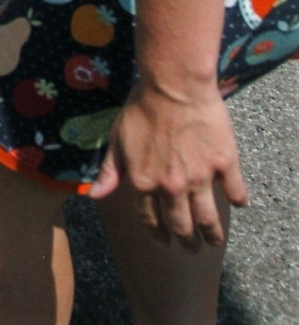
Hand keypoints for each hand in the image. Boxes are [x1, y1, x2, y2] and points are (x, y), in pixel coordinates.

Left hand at [89, 80, 248, 246]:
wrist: (173, 87)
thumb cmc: (140, 109)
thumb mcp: (117, 140)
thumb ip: (110, 171)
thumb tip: (95, 196)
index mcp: (143, 182)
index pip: (149, 217)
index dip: (156, 231)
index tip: (163, 240)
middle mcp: (172, 186)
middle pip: (181, 224)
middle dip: (185, 240)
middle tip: (190, 246)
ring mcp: (200, 177)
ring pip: (208, 218)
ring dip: (211, 234)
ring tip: (213, 240)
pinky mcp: (224, 164)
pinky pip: (235, 192)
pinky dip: (238, 201)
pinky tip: (238, 204)